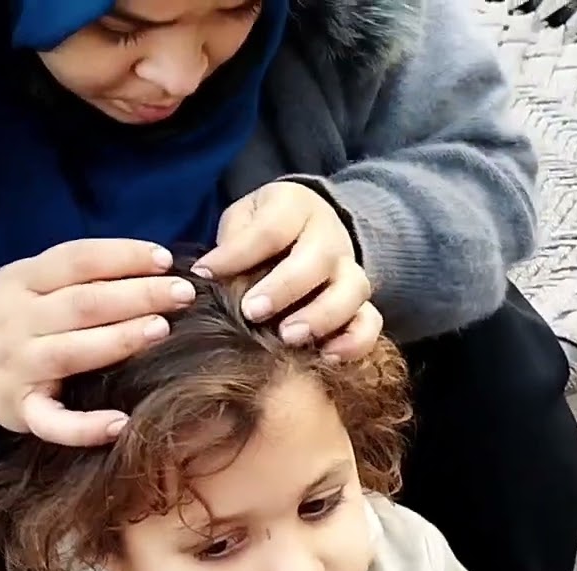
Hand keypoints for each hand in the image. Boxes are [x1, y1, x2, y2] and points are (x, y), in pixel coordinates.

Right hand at [0, 239, 194, 445]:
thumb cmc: (13, 319)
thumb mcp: (28, 282)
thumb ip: (77, 274)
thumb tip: (153, 266)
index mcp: (21, 280)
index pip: (76, 260)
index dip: (122, 256)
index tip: (165, 259)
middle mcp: (16, 321)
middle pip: (82, 304)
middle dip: (137, 295)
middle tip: (182, 295)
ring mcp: (16, 367)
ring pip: (70, 353)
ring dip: (118, 340)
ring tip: (161, 330)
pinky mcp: (19, 411)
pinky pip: (52, 422)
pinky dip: (85, 427)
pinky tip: (120, 424)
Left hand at [194, 181, 381, 360]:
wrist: (307, 231)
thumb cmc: (262, 230)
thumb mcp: (242, 221)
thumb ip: (230, 243)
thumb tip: (209, 273)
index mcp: (294, 207)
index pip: (271, 228)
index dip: (238, 253)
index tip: (206, 273)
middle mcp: (329, 236)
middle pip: (318, 258)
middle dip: (285, 288)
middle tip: (253, 312)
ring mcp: (348, 270)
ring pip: (352, 289)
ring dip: (322, 316)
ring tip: (289, 338)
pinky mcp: (360, 302)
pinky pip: (370, 321)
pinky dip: (355, 341)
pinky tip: (327, 358)